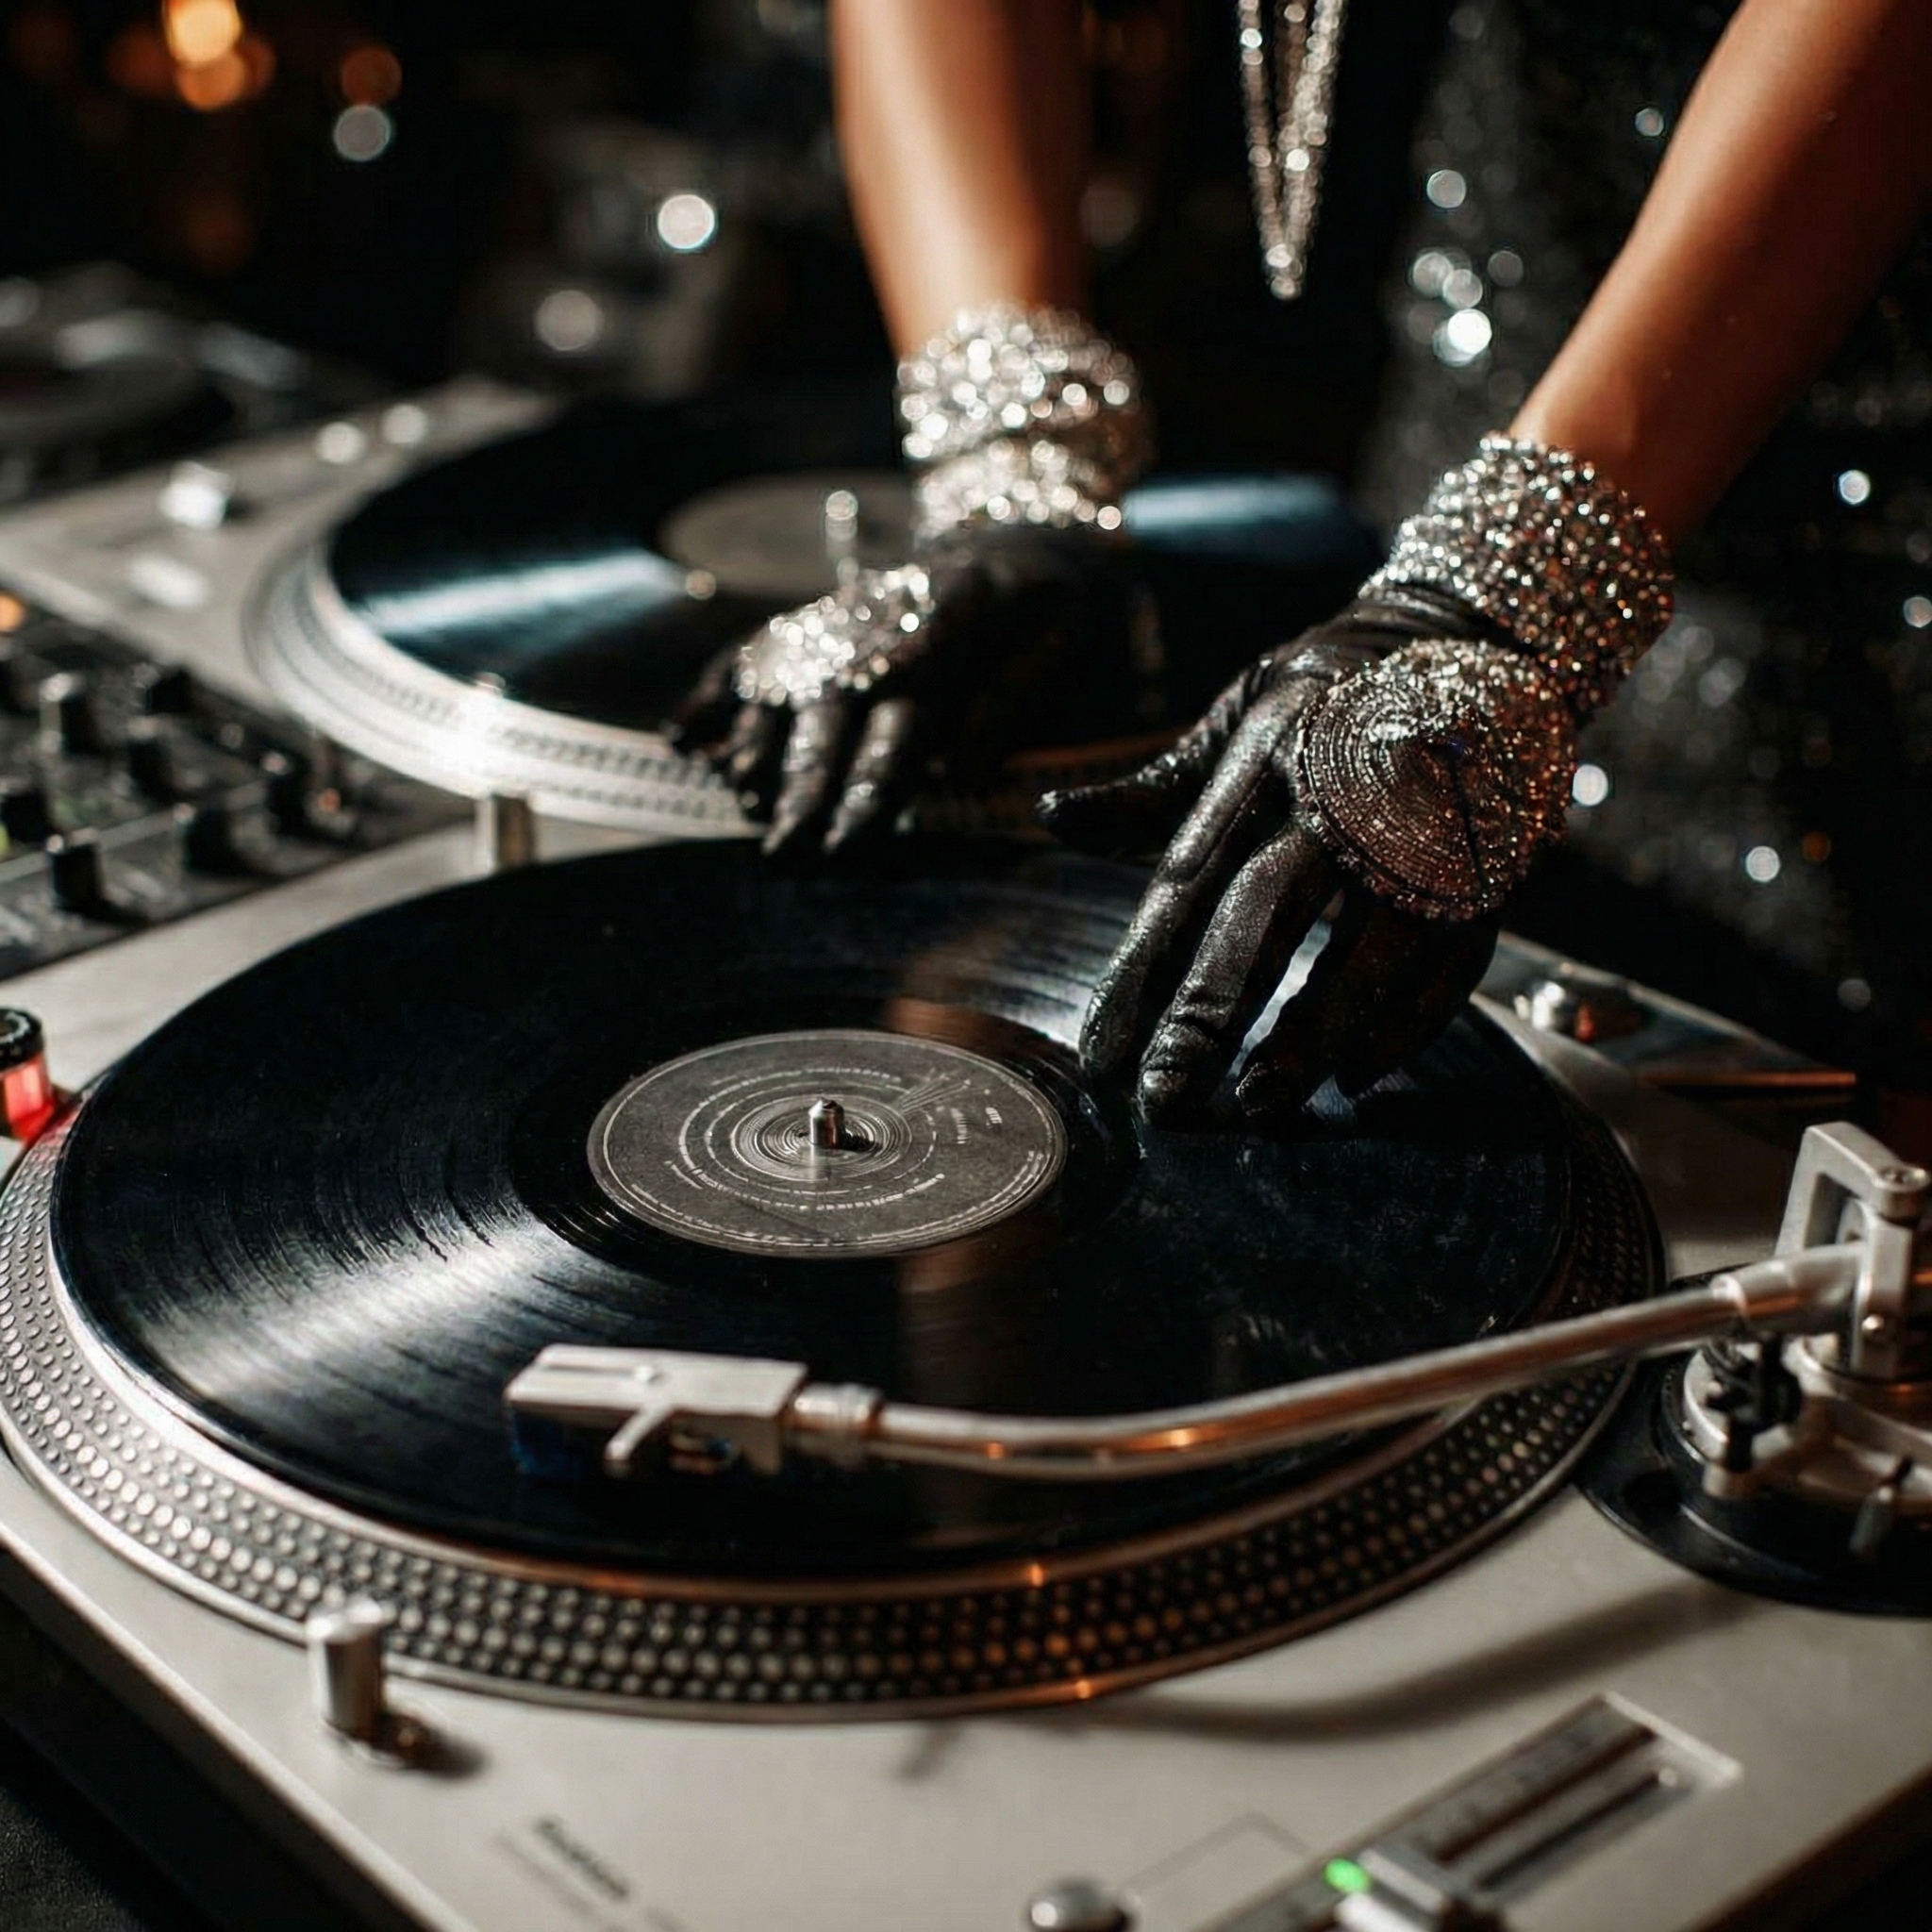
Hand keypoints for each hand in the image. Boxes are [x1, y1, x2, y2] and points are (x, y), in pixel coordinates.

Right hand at [673, 522, 1125, 857]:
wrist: (1005, 542)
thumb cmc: (1038, 608)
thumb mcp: (1056, 638)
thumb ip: (1009, 702)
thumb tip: (969, 772)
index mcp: (938, 643)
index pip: (897, 729)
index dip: (869, 789)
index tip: (849, 844)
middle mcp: (869, 635)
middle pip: (827, 724)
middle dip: (804, 792)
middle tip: (786, 853)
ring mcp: (828, 628)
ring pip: (778, 697)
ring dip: (757, 753)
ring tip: (746, 804)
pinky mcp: (804, 629)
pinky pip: (745, 658)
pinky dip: (708, 696)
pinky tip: (679, 741)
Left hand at [1040, 588, 1536, 1124]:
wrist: (1472, 640)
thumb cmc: (1323, 699)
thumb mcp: (1233, 721)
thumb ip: (1151, 788)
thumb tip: (1052, 813)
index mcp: (1266, 750)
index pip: (1188, 875)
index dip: (1141, 970)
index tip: (1102, 1054)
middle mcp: (1344, 788)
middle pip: (1267, 906)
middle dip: (1212, 1005)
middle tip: (1165, 1096)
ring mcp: (1427, 829)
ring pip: (1369, 945)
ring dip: (1314, 1032)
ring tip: (1259, 1104)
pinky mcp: (1490, 865)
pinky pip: (1452, 960)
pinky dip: (1407, 1024)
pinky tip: (1356, 1080)